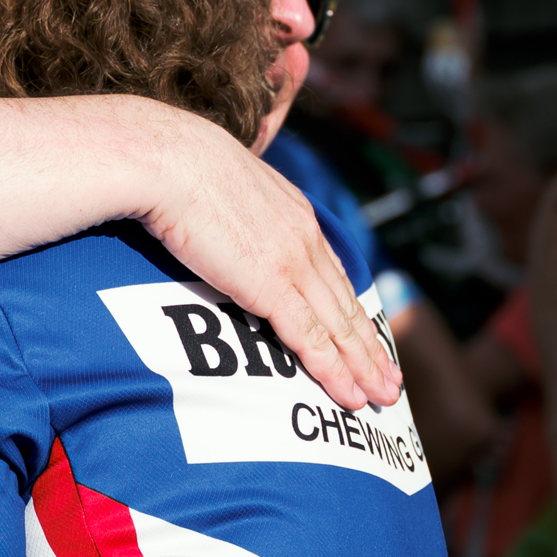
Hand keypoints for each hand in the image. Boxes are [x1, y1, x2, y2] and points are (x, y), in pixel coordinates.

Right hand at [136, 115, 400, 410]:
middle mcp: (305, 238)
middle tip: (389, 381)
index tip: (366, 334)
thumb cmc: (177, 166)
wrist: (168, 160)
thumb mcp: (223, 183)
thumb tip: (223, 218)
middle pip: (346, 304)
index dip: (350, 308)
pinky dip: (334, 371)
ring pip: (339, 327)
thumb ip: (238, 208)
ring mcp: (292, 263)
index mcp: (295, 214)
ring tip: (382, 396)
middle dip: (370, 347)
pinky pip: (311, 338)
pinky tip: (350, 394)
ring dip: (363, 366)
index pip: (332, 272)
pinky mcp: (272, 285)